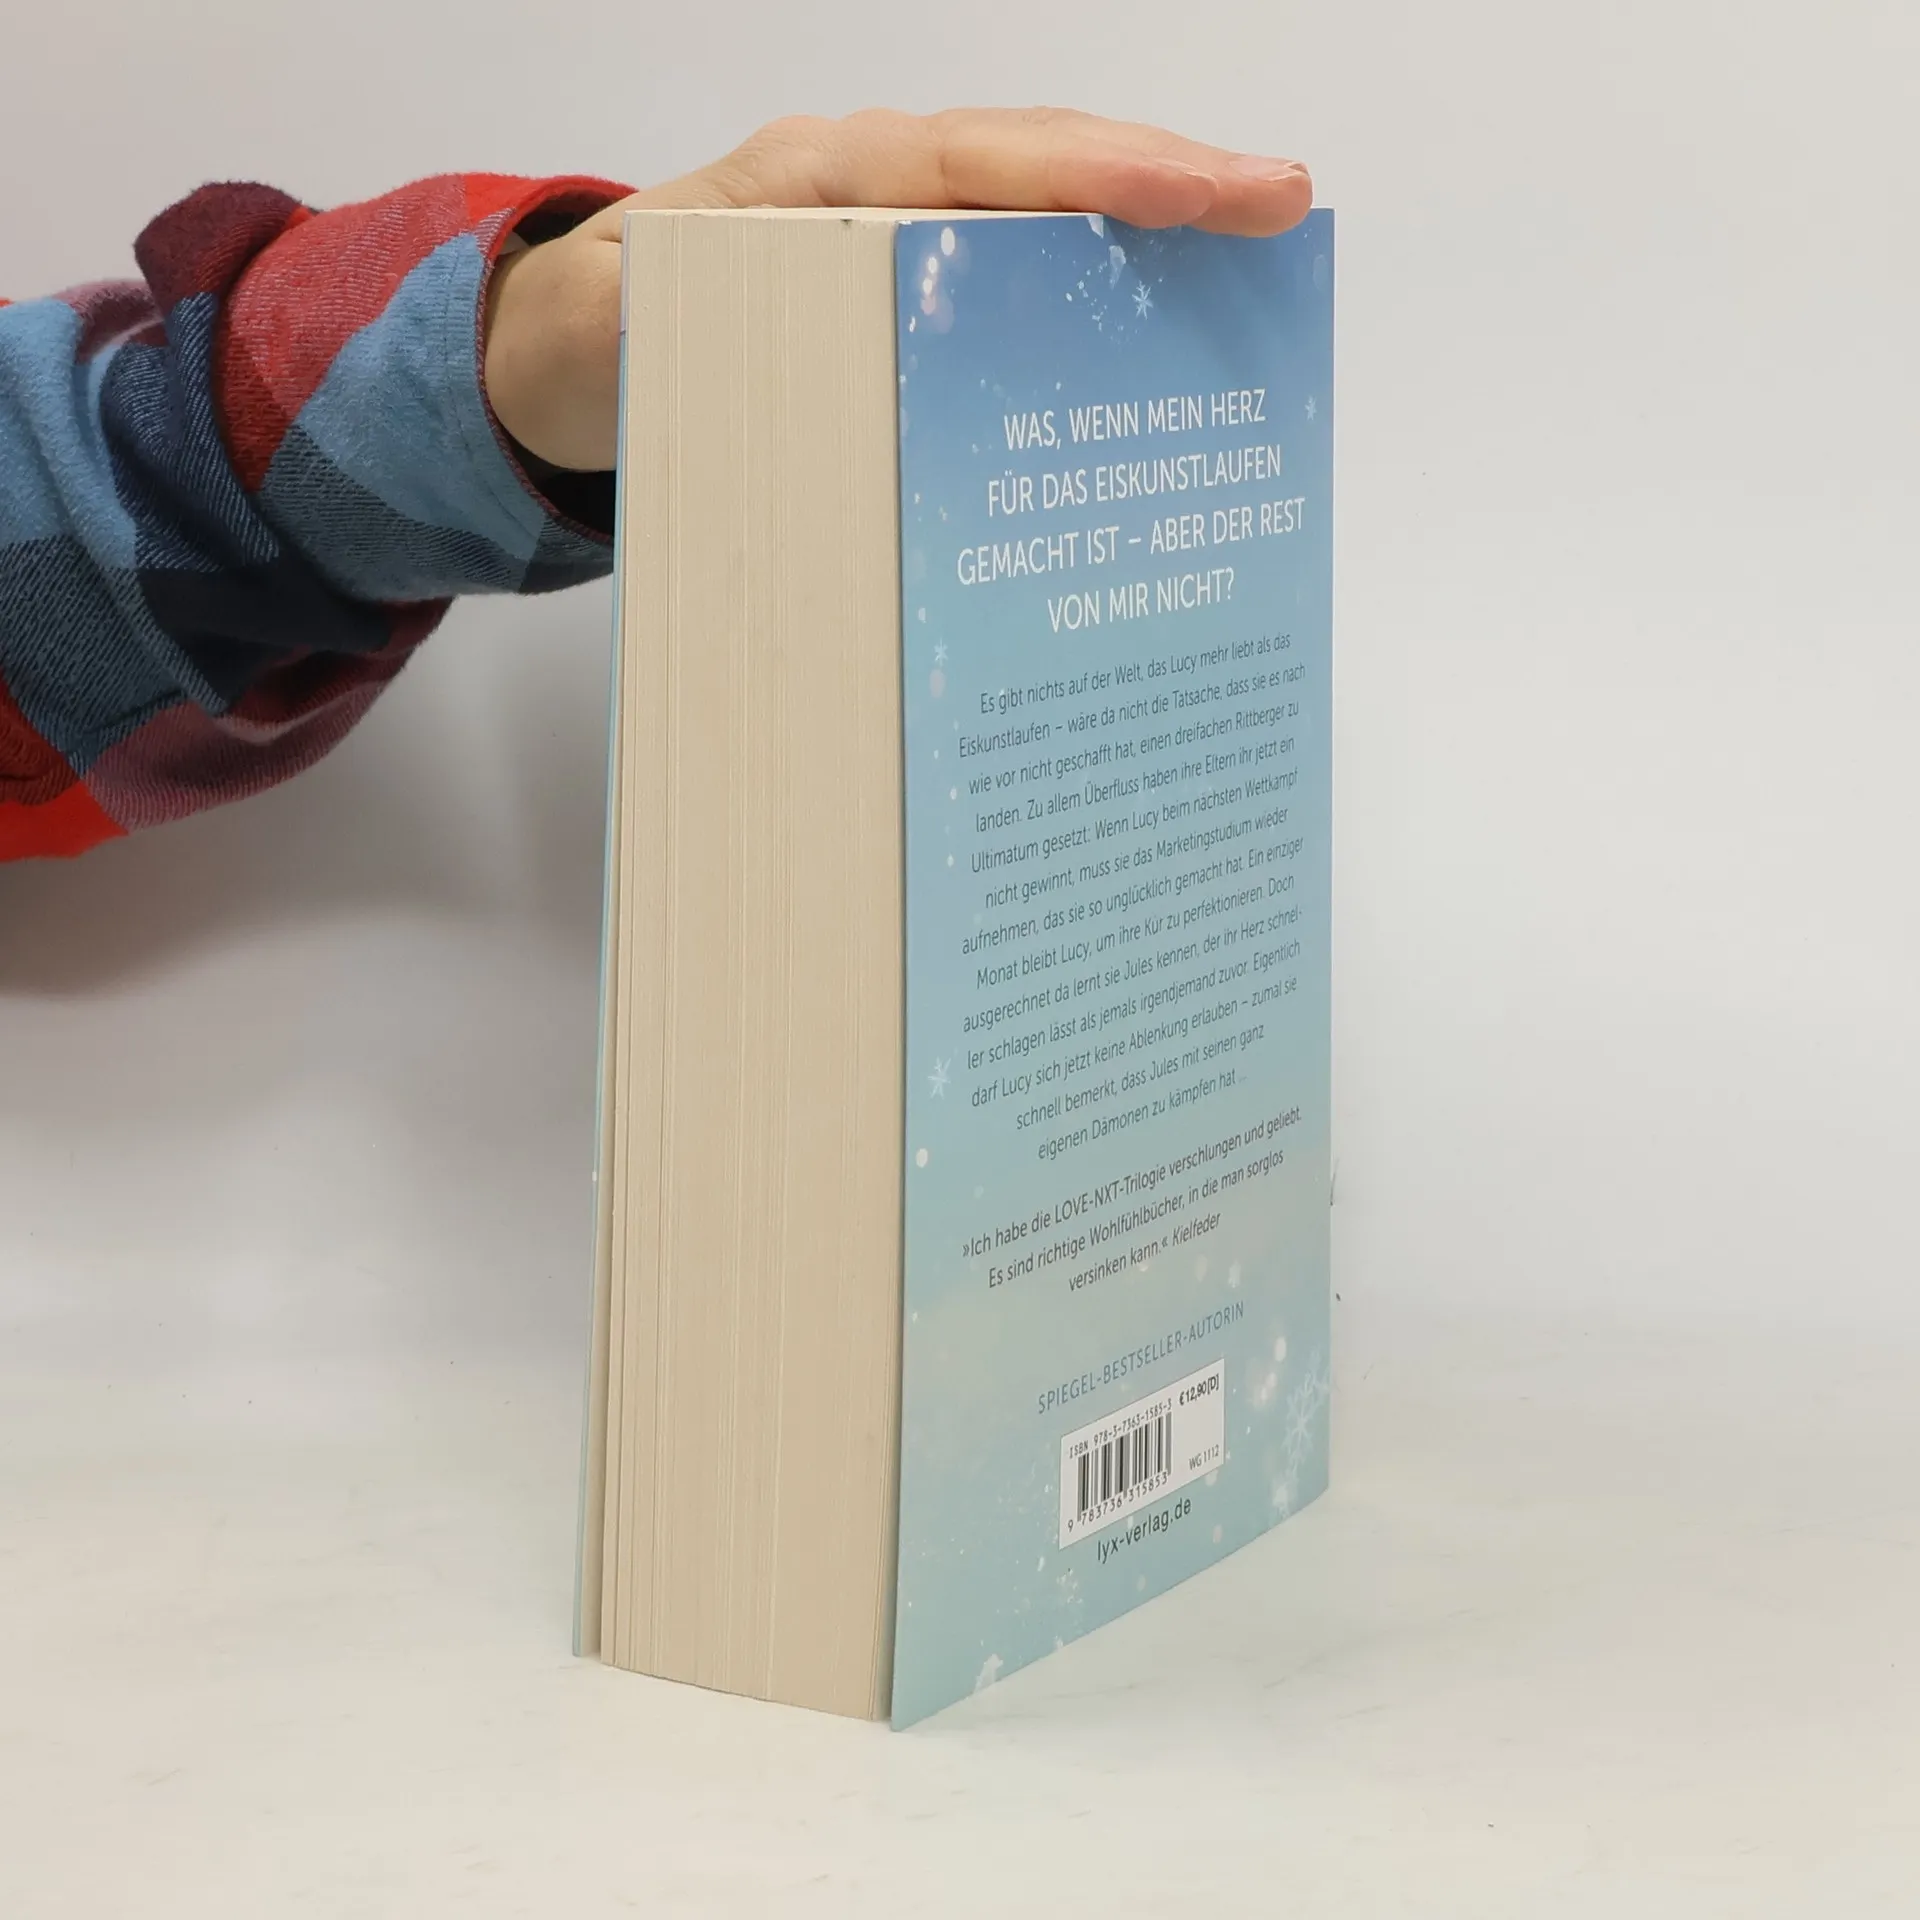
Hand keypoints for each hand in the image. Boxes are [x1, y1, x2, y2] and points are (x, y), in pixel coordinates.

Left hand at [483, 108, 1312, 472]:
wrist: (582, 347)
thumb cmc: (612, 336)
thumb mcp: (622, 338)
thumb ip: (692, 333)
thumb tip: (796, 355)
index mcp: (814, 182)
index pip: (972, 161)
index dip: (1085, 174)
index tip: (1191, 195)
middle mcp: (873, 186)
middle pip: (1037, 160)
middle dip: (1162, 178)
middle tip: (1281, 203)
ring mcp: (904, 229)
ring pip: (1043, 205)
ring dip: (1151, 221)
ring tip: (1261, 243)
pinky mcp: (917, 281)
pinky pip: (1020, 265)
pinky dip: (1098, 280)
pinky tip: (1169, 321)